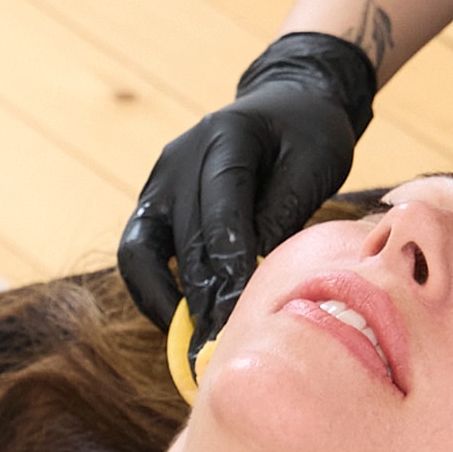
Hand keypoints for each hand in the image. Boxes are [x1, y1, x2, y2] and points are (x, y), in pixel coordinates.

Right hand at [118, 33, 377, 349]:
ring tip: (193, 344)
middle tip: (222, 347)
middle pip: (184, 239)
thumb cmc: (308, 135)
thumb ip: (283, 211)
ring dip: (166, 303)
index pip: (221, 209)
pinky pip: (138, 256)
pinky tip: (181, 325)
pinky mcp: (151, 205)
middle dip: (204, 298)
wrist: (284, 103)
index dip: (228, 264)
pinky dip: (155, 293)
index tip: (239, 311)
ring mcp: (158, 182)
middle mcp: (179, 159)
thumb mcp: (314, 163)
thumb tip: (254, 276)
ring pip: (141, 253)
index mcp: (226, 137)